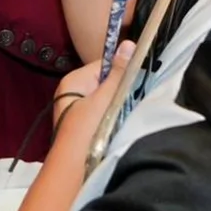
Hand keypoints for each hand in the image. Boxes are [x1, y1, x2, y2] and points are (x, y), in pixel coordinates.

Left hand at [51, 40, 135, 158]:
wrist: (73, 167)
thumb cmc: (88, 128)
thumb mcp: (106, 98)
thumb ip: (119, 73)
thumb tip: (129, 43)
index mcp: (74, 81)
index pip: (104, 64)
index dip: (122, 70)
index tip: (139, 77)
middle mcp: (72, 92)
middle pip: (105, 82)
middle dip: (120, 89)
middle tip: (134, 97)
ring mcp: (76, 109)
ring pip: (105, 98)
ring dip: (117, 104)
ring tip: (126, 112)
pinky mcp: (82, 124)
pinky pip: (101, 112)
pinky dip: (112, 115)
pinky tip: (119, 123)